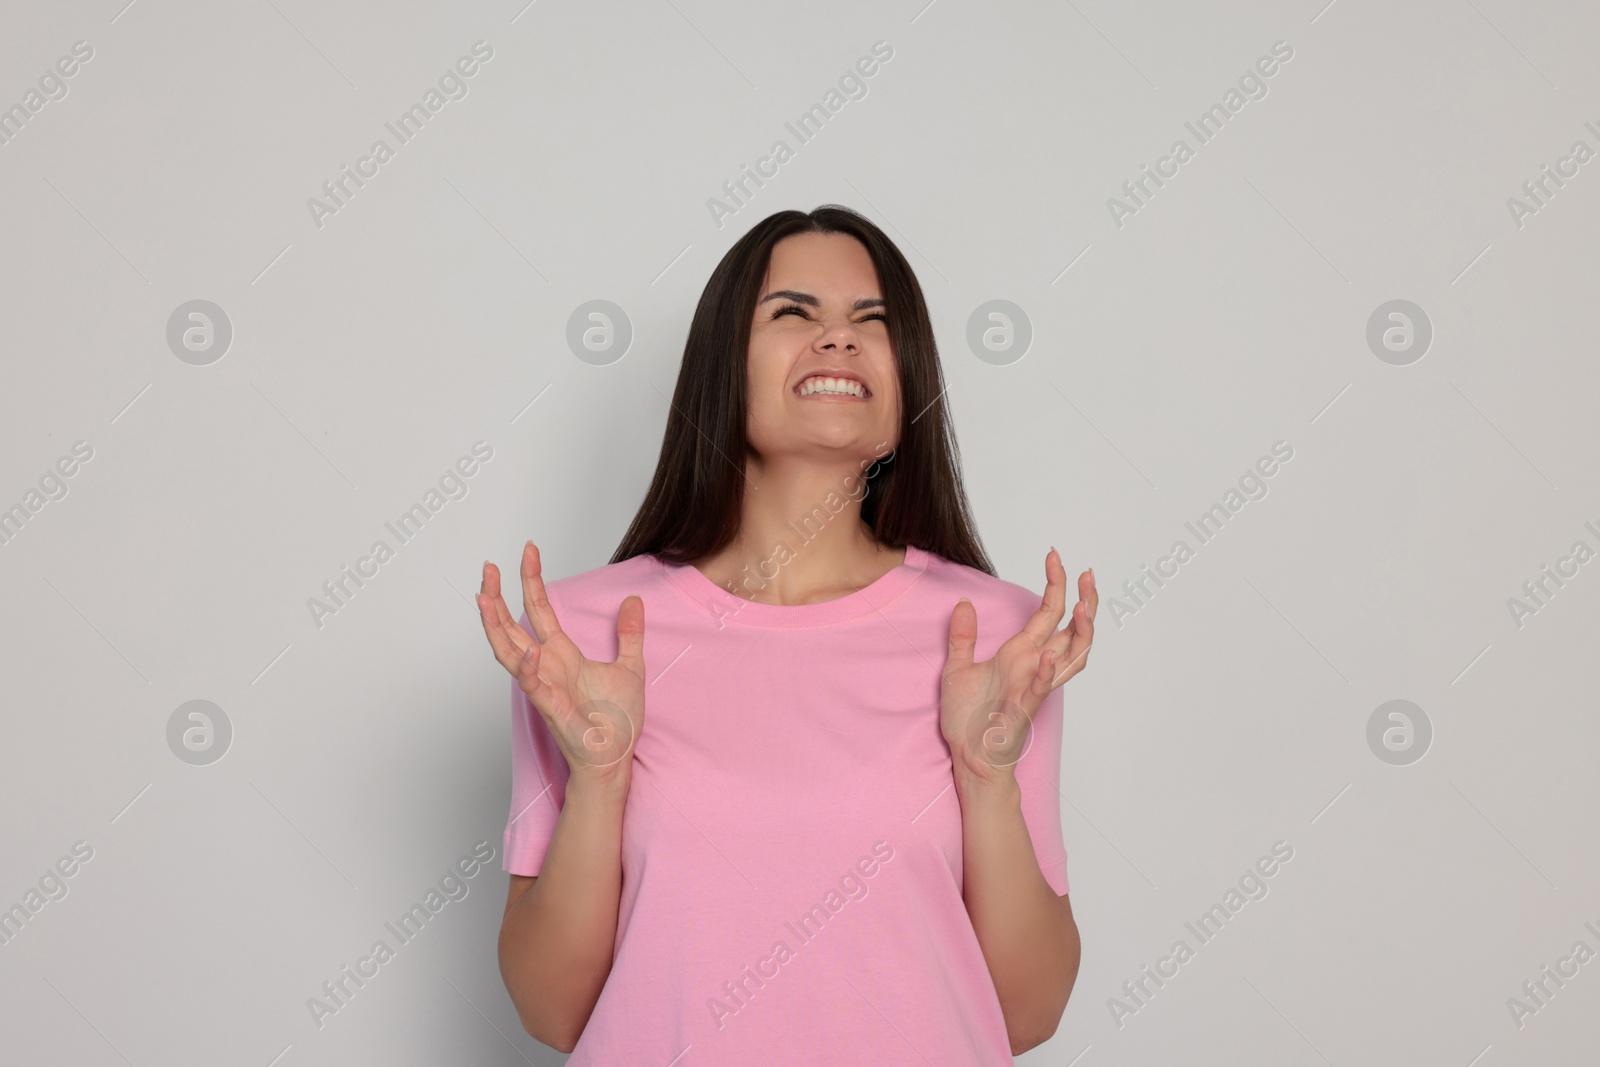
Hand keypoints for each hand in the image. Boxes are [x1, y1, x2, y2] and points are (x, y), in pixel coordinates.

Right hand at [478, 540, 645, 791]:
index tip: (528, 551)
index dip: (532, 580)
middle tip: (488, 567)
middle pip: (511, 626)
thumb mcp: (631, 666)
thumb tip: (633, 601)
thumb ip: (630, 633)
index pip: (539, 610)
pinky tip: (530, 649)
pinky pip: (534, 685)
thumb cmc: (618, 720)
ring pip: (508, 652)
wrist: (616, 757)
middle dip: (497, 597)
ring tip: (484, 598)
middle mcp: (546, 666)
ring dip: (495, 626)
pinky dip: (530, 667)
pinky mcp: (551, 707)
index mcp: (562, 654)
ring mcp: (544, 686)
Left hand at [941, 547, 1095, 790]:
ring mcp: (1032, 688)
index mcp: (1020, 653)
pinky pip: (1040, 691)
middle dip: (1085, 602)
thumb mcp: (957, 668)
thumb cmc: (968, 719)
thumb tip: (962, 603)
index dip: (1055, 584)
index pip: (1047, 613)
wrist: (967, 756)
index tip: (1055, 557)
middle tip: (1089, 574)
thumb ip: (962, 636)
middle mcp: (1033, 667)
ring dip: (1080, 635)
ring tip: (1082, 607)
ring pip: (1071, 659)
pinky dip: (1047, 674)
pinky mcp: (1023, 710)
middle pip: (1072, 630)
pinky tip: (1048, 657)